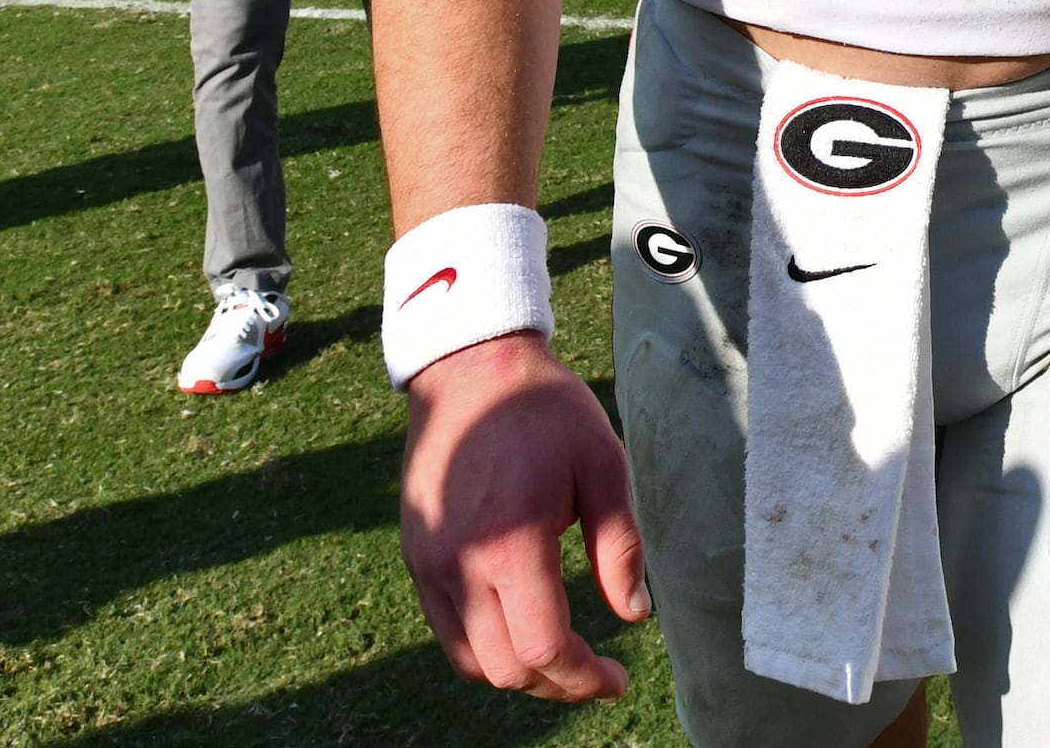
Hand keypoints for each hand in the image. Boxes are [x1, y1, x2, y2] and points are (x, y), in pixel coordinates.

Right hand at [399, 331, 649, 701]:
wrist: (469, 367)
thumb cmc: (544, 410)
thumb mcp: (602, 463)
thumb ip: (619, 545)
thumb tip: (634, 614)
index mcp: (509, 544)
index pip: (544, 648)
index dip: (585, 679)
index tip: (618, 680)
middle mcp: (458, 566)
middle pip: (507, 668)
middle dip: (558, 683)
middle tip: (598, 673)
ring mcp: (428, 564)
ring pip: (471, 660)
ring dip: (520, 671)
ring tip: (564, 656)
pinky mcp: (415, 556)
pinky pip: (446, 631)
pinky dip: (485, 647)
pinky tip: (521, 627)